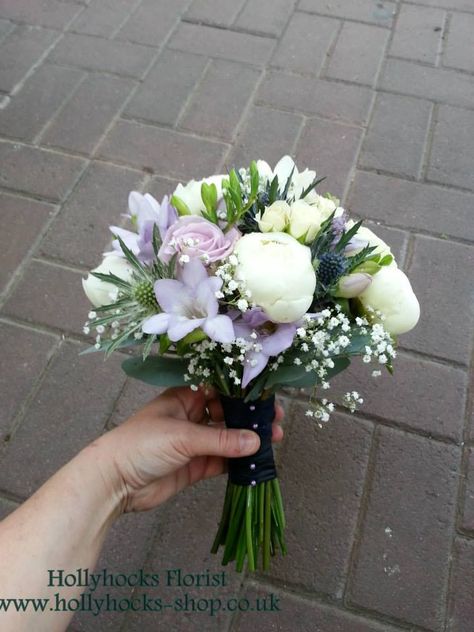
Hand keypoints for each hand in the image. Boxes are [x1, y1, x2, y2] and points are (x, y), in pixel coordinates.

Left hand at [88, 387, 283, 512]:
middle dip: (250, 418)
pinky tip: (255, 460)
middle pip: (227, 414)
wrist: (113, 482)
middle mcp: (191, 417)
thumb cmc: (141, 444)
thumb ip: (221, 439)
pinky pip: (221, 461)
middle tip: (276, 421)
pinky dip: (237, 461)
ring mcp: (193, 443)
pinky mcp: (194, 466)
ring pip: (227, 438)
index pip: (220, 390)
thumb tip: (256, 440)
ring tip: (273, 440)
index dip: (243, 394)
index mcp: (185, 398)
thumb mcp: (182, 436)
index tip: (266, 398)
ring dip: (247, 440)